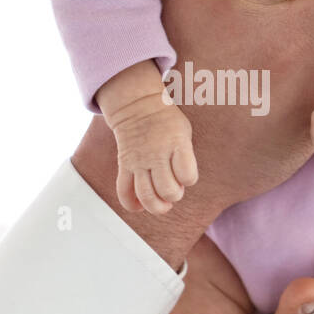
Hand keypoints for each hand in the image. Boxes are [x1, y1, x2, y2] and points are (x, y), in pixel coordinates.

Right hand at [112, 95, 197, 215]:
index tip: (186, 174)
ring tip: (162, 203)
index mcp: (176, 143)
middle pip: (167, 190)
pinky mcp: (124, 165)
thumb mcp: (184, 133)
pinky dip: (131, 204)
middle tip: (174, 188)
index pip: (187, 174)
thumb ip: (185, 159)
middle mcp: (157, 154)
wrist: (137, 106)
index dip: (189, 179)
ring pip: (146, 196)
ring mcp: (138, 160)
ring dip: (156, 206)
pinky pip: (123, 191)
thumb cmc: (167, 123)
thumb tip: (178, 187)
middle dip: (174, 195)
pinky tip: (139, 205)